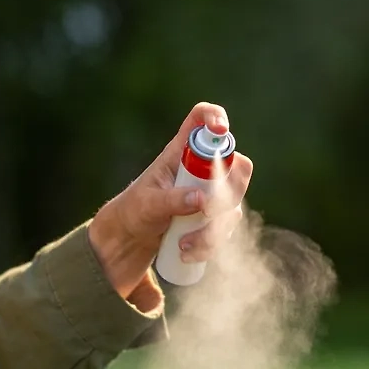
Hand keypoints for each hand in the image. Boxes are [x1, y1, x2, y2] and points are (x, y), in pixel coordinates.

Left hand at [88, 102, 253, 299]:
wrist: (132, 239)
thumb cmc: (135, 211)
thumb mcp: (147, 205)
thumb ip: (171, 200)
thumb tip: (202, 200)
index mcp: (180, 152)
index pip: (201, 119)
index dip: (214, 117)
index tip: (220, 129)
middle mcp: (202, 168)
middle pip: (237, 165)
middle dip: (227, 192)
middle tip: (207, 212)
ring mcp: (212, 192)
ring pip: (234, 203)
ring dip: (214, 228)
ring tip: (184, 244)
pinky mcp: (215, 216)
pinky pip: (227, 227)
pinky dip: (211, 243)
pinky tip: (188, 251)